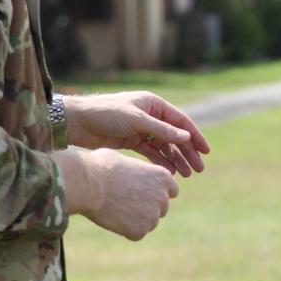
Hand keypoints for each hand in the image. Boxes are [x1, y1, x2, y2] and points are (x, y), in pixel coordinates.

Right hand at [58, 148, 179, 240]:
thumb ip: (139, 172)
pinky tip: (113, 219)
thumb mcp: (127, 162)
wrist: (89, 184)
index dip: (157, 193)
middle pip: (161, 209)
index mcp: (163, 177)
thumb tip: (133, 173)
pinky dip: (126, 230)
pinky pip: (137, 234)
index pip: (171, 191)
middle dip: (147, 208)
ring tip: (116, 210)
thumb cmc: (101, 167)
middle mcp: (163, 196)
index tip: (143, 194)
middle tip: (126, 204)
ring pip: (149, 223)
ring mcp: (153, 215)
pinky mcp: (140, 230)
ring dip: (137, 220)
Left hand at [62, 92, 210, 176]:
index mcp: (154, 104)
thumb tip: (186, 137)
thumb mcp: (136, 120)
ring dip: (175, 159)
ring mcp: (140, 129)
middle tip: (198, 169)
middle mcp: (150, 116)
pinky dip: (160, 162)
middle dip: (187, 152)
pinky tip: (167, 172)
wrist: (75, 123)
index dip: (195, 136)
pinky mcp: (130, 141)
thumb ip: (161, 130)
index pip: (181, 121)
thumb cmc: (105, 113)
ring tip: (185, 175)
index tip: (205, 151)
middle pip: (175, 135)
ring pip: (164, 146)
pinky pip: (151, 152)